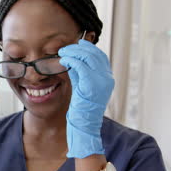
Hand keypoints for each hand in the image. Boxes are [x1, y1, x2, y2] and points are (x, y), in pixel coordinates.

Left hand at [58, 39, 114, 158]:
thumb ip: (81, 75)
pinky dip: (71, 60)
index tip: (78, 44)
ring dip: (73, 52)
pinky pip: (80, 66)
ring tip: (63, 53)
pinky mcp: (90, 85)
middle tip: (66, 48)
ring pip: (88, 57)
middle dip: (79, 48)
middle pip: (94, 54)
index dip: (90, 48)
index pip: (100, 56)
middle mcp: (106, 79)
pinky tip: (64, 60)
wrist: (85, 126)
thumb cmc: (82, 110)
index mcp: (107, 79)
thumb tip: (73, 61)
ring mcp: (100, 81)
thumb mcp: (83, 88)